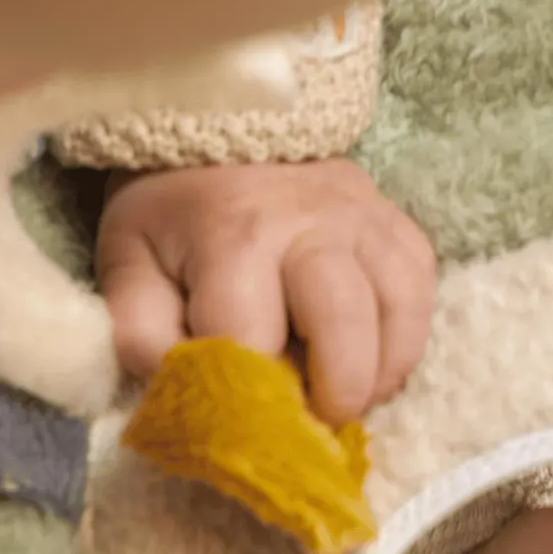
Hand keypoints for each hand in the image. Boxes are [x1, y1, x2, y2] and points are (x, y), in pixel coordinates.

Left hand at [95, 159, 436, 423]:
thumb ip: (140, 331)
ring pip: (397, 315)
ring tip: (345, 397)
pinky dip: (402, 345)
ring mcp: (364, 222)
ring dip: (377, 377)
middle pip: (343, 325)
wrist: (225, 130)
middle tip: (313, 421)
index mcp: (232, 235)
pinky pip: (420, 298)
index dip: (250, 398)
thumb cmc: (175, 215)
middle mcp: (309, 223)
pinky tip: (370, 363)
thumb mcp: (131, 263)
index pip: (250, 340)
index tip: (244, 423)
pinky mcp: (398, 229)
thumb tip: (178, 391)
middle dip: (333, 394)